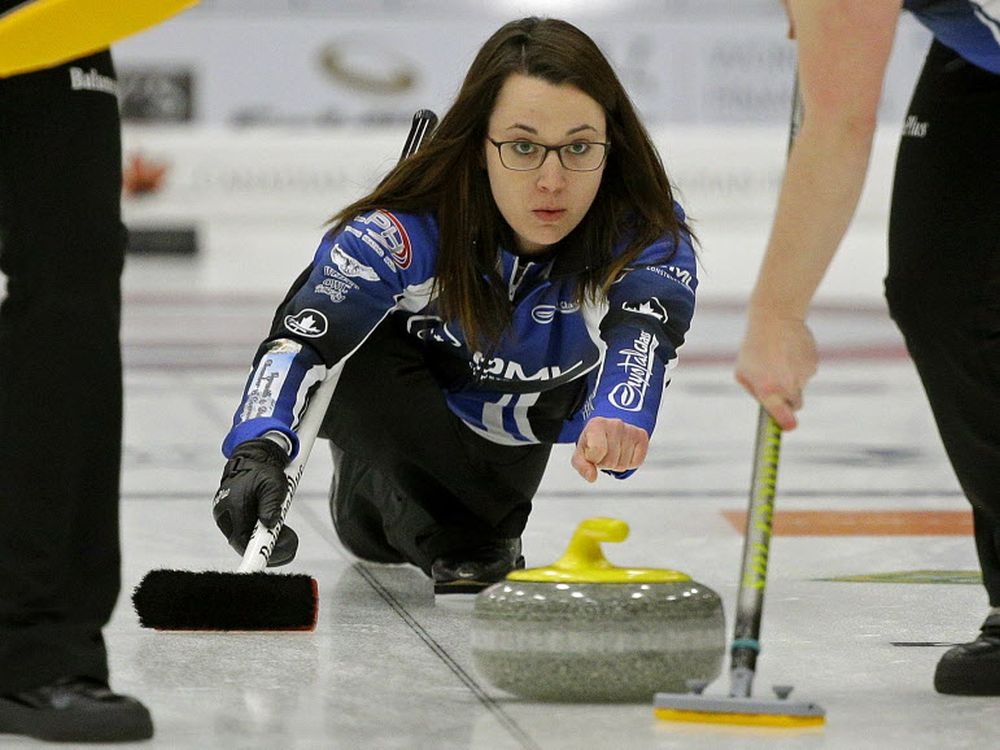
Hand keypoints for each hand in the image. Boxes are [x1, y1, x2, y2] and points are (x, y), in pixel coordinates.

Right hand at [212, 438, 297, 565]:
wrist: (253, 457)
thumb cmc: (264, 469)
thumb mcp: (273, 485)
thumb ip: (271, 505)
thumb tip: (270, 525)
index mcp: (233, 506)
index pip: (242, 540)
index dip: (255, 553)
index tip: (267, 560)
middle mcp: (226, 514)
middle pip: (245, 542)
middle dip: (269, 548)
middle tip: (292, 543)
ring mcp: (228, 515)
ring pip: (248, 538)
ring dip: (268, 542)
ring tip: (290, 536)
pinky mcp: (234, 515)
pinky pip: (248, 531)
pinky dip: (263, 534)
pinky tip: (281, 531)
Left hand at [571, 417, 648, 482]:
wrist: (609, 428)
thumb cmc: (593, 441)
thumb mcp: (581, 452)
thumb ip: (582, 465)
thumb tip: (592, 477)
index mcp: (597, 425)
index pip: (597, 451)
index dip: (593, 459)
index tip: (591, 453)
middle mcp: (615, 424)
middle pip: (610, 462)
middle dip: (605, 463)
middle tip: (603, 453)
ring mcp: (630, 430)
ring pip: (623, 464)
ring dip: (616, 463)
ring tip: (613, 452)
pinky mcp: (642, 436)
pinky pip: (636, 462)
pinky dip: (629, 462)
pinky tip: (624, 451)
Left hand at [735, 310, 817, 430]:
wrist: (775, 319)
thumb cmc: (753, 348)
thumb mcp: (743, 372)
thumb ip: (755, 393)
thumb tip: (768, 408)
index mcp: (768, 389)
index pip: (783, 417)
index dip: (786, 424)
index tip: (788, 426)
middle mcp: (788, 385)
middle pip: (795, 405)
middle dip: (788, 399)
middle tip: (777, 383)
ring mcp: (803, 374)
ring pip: (801, 385)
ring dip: (792, 377)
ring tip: (780, 359)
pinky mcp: (814, 364)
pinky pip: (807, 372)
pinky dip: (800, 365)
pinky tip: (790, 352)